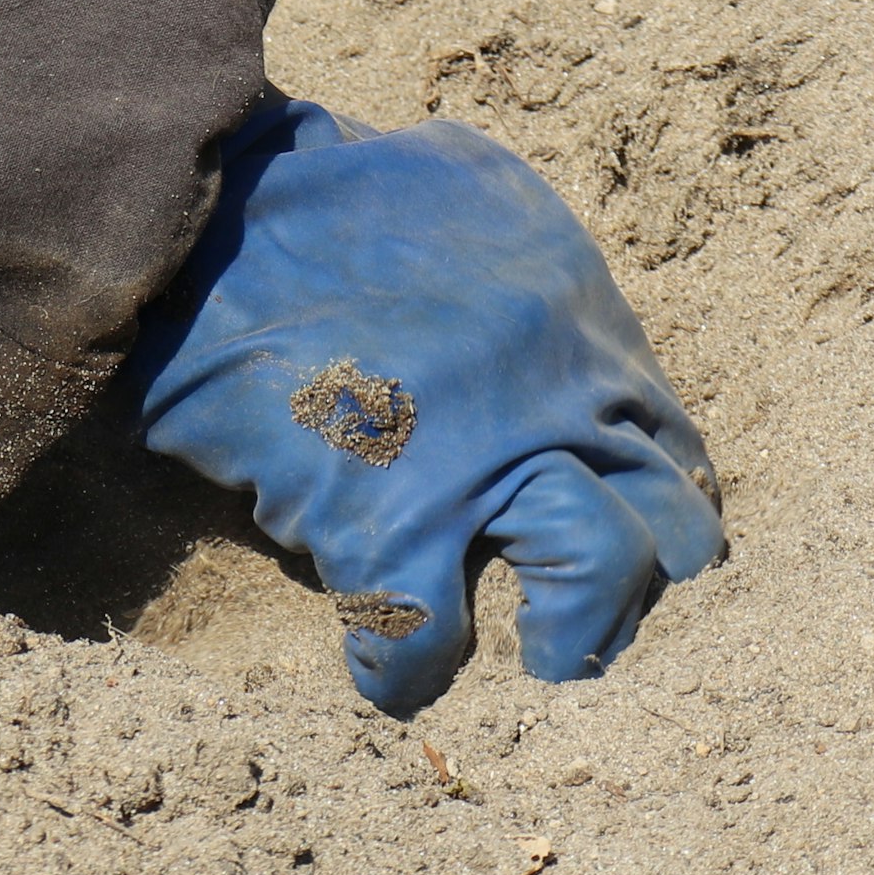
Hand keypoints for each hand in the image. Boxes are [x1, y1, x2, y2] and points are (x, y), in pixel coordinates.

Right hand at [120, 100, 725, 712]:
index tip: (618, 532)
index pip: (662, 440)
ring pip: (590, 574)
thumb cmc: (322, 196)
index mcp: (573, 317)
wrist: (210, 219)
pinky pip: (420, 634)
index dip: (646, 500)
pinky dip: (402, 671)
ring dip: (574, 635)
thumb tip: (538, 330)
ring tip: (551, 663)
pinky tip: (385, 678)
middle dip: (639, 581)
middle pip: (661, 516)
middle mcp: (554, 389)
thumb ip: (525, 272)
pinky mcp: (384, 516)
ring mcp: (479, 457)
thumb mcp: (470, 198)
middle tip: (602, 617)